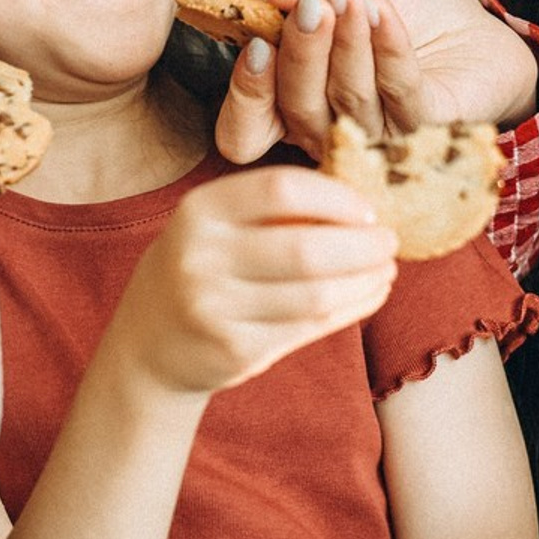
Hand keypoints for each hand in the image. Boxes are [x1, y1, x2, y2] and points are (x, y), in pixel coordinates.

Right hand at [98, 166, 397, 395]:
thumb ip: (273, 210)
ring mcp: (216, 308)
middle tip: (389, 241)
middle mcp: (201, 256)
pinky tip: (368, 294)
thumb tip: (362, 200)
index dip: (336, 198)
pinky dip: (352, 308)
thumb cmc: (202, 269)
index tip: (366, 208)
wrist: (149, 343)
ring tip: (385, 269)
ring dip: (366, 280)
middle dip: (363, 245)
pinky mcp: (235, 349)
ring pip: (316, 295)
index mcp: (200, 211)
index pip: (282, 189)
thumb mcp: (217, 226)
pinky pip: (311, 327)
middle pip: (306, 248)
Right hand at [216, 0, 538, 162]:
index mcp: (298, 107)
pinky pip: (399, 91)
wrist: (479, 28)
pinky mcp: (426, 129)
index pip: (249, 127)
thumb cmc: (414, 19)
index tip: (259, 41)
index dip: (247, 92)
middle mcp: (332, 131)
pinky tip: (381, 12)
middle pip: (298, 110)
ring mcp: (379, 137)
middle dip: (301, 54)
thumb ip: (316, 0)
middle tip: (311, 7)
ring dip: (347, 43)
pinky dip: (388, 47)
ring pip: (348, 99)